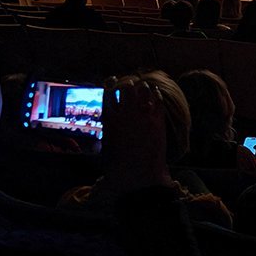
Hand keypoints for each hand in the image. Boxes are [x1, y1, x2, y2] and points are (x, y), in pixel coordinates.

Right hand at [101, 78, 171, 193]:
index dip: (109, 84)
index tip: (111, 81)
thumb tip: (97, 137)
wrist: (139, 174)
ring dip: (141, 87)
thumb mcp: (103, 149)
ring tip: (141, 87)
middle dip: (126, 85)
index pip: (108, 92)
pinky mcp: (158, 119)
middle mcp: (126, 112)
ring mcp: (144, 114)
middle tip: (127, 85)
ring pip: (143, 90)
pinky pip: (157, 100)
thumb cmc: (117, 166)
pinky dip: (155, 94)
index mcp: (110, 118)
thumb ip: (101, 136)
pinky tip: (154, 93)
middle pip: (126, 88)